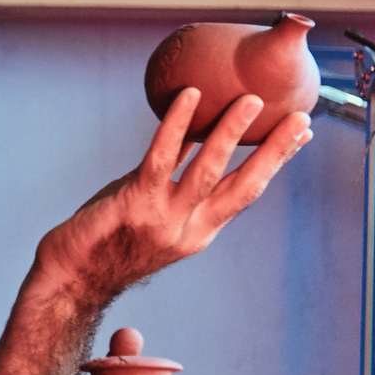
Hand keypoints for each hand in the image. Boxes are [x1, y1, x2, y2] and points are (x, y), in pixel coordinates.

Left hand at [34, 88, 311, 306]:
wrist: (72, 278)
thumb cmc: (109, 239)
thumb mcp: (154, 214)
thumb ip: (175, 182)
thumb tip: (194, 137)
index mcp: (200, 231)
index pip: (247, 192)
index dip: (276, 162)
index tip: (302, 136)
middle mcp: (190, 228)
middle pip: (245, 186)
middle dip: (275, 152)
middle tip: (300, 118)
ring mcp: (165, 217)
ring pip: (209, 169)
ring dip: (232, 133)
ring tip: (252, 101)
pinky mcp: (136, 202)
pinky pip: (161, 157)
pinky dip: (177, 125)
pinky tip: (189, 96)